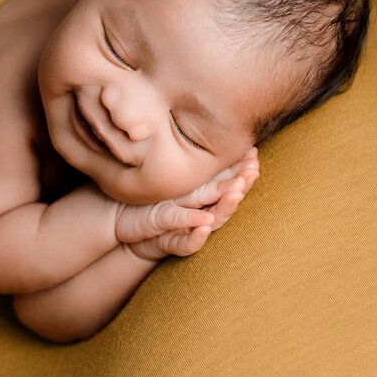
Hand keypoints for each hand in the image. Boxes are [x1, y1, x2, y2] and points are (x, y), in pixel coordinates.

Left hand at [119, 146, 259, 259]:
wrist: (123, 232)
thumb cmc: (146, 205)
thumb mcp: (162, 181)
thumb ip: (180, 165)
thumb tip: (195, 130)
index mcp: (197, 194)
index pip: (223, 180)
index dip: (239, 170)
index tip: (253, 154)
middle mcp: (197, 212)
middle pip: (223, 198)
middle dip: (240, 185)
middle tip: (253, 171)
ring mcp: (186, 229)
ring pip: (211, 220)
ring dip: (225, 207)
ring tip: (236, 194)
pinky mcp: (169, 245)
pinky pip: (184, 243)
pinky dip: (195, 237)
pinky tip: (204, 227)